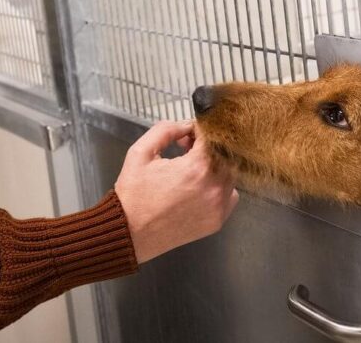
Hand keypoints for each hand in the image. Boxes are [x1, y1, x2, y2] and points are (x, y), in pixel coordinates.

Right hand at [114, 121, 238, 263]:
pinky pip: (230, 195)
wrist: (130, 232)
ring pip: (230, 173)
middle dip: (207, 146)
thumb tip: (185, 126)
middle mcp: (213, 187)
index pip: (212, 136)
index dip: (200, 129)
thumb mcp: (141, 152)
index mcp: (196, 168)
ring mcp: (218, 206)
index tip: (188, 132)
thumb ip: (165, 130)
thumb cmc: (133, 195)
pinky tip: (199, 187)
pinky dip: (220, 186)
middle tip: (187, 148)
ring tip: (191, 168)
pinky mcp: (217, 221)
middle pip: (225, 154)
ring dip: (215, 165)